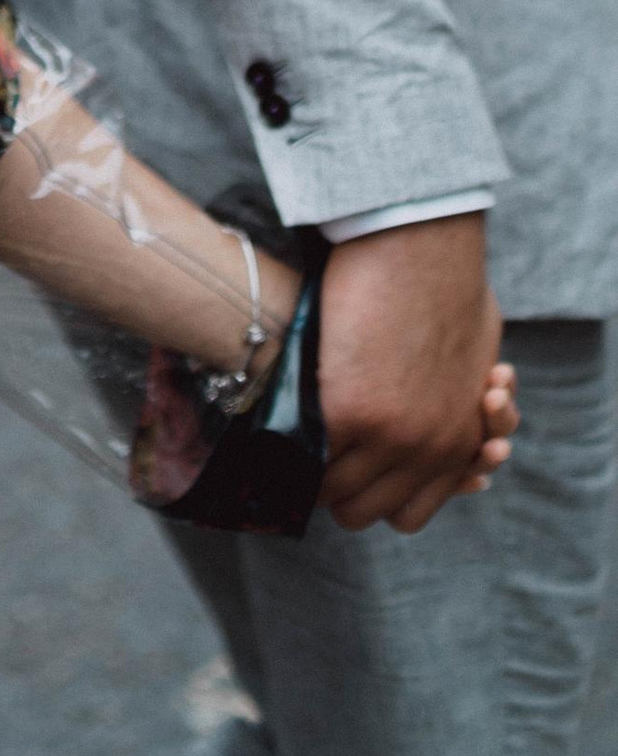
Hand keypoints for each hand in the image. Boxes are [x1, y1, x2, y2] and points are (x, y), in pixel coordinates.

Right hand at [318, 214, 506, 532]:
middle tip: (326, 458)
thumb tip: (457, 402)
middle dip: (347, 492)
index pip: (412, 511)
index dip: (379, 496)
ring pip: (339, 494)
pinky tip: (284, 423)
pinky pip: (312, 459)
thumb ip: (460, 395)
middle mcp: (429, 450)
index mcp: (460, 439)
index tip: (358, 473)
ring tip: (301, 441)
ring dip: (318, 475)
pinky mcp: (349, 413)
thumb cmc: (447, 284)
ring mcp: (390, 436)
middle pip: (371, 511)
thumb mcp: (471, 357)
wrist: (422, 244)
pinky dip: (295, 449)